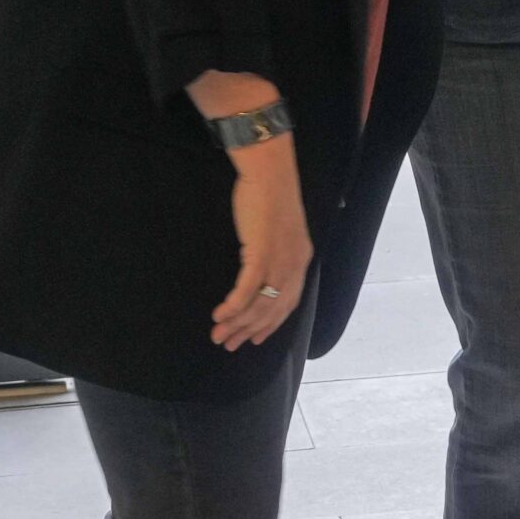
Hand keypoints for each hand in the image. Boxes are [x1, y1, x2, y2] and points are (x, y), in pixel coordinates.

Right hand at [213, 139, 311, 350]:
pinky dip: (234, 305)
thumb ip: (276, 254)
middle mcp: (294, 264)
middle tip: (228, 343)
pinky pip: (247, 288)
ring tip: (219, 334)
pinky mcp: (262, 253)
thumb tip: (262, 274)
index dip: (271, 324)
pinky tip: (221, 314)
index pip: (288, 303)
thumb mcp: (280, 232)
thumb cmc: (270, 199)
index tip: (254, 340)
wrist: (270, 174)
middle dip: (248, 330)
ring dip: (237, 323)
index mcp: (300, 260)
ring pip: (258, 304)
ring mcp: (279, 260)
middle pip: (272, 309)